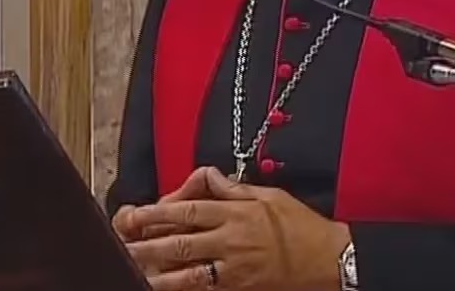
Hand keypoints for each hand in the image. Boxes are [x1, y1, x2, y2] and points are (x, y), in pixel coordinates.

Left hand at [126, 167, 349, 290]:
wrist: (332, 260)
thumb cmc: (301, 226)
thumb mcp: (268, 195)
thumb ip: (233, 187)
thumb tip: (208, 174)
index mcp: (235, 213)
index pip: (187, 211)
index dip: (156, 213)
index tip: (132, 214)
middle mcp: (231, 240)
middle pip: (180, 242)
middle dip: (147, 244)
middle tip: (122, 243)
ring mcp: (235, 269)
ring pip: (189, 273)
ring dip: (159, 274)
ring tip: (134, 272)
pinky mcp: (241, 288)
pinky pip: (208, 290)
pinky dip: (186, 290)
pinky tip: (167, 289)